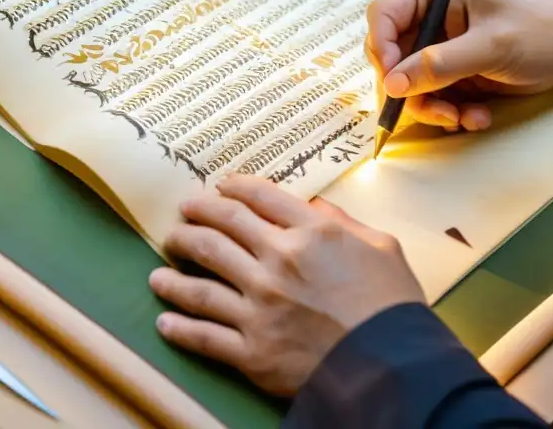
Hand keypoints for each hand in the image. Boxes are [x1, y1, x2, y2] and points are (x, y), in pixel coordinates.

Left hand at [150, 175, 424, 396]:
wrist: (392, 365)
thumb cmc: (393, 306)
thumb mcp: (382, 247)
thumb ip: (345, 224)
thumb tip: (316, 209)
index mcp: (311, 233)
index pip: (260, 198)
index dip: (234, 187)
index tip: (220, 187)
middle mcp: (277, 263)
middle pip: (222, 229)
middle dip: (196, 217)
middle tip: (182, 214)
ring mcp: (259, 307)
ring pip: (201, 280)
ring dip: (175, 270)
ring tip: (159, 266)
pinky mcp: (252, 350)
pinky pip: (205, 335)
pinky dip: (180, 327)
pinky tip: (164, 320)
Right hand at [365, 0, 552, 131]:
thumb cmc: (544, 27)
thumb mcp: (492, 45)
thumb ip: (441, 64)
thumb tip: (393, 84)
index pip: (383, 17)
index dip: (382, 50)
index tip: (395, 83)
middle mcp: (432, 20)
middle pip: (392, 58)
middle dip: (410, 90)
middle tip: (436, 111)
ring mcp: (444, 49)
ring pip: (411, 87)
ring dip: (433, 109)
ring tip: (463, 119)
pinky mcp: (457, 73)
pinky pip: (436, 99)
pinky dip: (452, 113)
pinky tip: (478, 117)